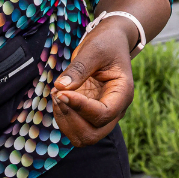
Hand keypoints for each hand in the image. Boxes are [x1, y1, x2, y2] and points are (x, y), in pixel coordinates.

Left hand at [52, 23, 134, 145]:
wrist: (111, 41)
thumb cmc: (107, 43)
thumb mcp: (94, 50)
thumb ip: (78, 69)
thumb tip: (60, 88)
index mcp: (123, 93)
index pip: (103, 114)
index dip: (80, 108)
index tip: (61, 92)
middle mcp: (115, 109)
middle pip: (93, 134)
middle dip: (71, 119)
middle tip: (57, 93)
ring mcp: (103, 114)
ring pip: (83, 136)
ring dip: (65, 119)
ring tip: (56, 93)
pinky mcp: (90, 113)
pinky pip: (75, 126)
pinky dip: (63, 116)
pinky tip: (58, 94)